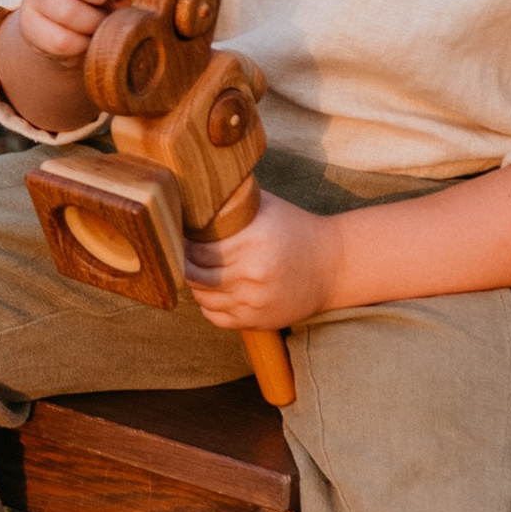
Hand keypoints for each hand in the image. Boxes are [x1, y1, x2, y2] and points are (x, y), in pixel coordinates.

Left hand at [184, 189, 339, 334]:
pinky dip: (208, 303)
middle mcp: (252, 273)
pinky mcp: (256, 320)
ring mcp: (254, 301)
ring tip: (194, 268)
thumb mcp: (266, 206)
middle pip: (195, 273)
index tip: (177, 234)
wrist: (333, 266)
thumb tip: (191, 191)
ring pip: (202, 297)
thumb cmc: (296, 229)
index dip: (183, 242)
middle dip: (183, 261)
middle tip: (178, 251)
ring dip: (194, 283)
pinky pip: (215, 316)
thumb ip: (231, 201)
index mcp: (254, 241)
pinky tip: (213, 288)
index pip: (198, 247)